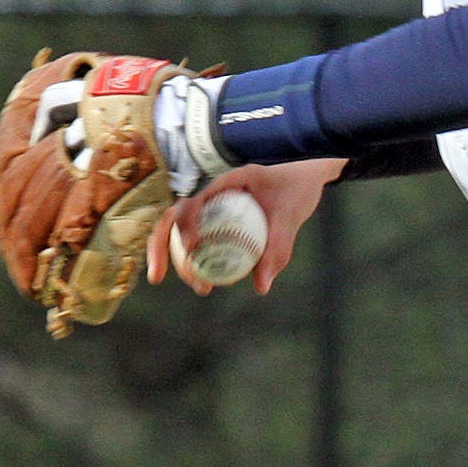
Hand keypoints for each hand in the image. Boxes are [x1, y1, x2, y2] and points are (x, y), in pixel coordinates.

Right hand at [147, 159, 346, 295]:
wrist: (307, 178)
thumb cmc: (299, 188)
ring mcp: (215, 206)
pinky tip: (206, 283)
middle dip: (161, 247)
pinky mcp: (219, 219)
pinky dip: (199, 261)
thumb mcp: (292, 215)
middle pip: (175, 218)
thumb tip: (261, 285)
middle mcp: (215, 192)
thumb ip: (278, 247)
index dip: (184, 224)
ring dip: (180, 260)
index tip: (190, 247)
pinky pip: (203, 240)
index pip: (194, 200)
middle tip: (159, 277)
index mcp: (228, 181)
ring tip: (201, 289)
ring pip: (184, 232)